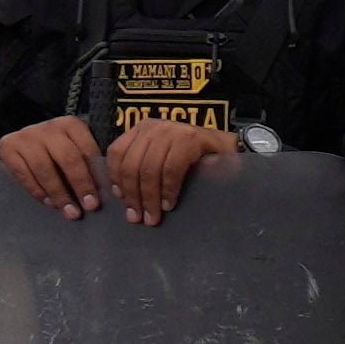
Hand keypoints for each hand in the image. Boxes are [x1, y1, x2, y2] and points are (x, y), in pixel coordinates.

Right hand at [0, 114, 104, 218]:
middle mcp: (48, 127)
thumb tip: (102, 193)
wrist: (23, 142)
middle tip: (90, 206)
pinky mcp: (7, 147)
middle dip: (81, 185)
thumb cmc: (57, 151)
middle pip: (68, 158)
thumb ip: (87, 165)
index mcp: (71, 125)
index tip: (102, 196)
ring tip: (69, 211)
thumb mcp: (75, 150)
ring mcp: (26, 135)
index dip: (96, 175)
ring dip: (59, 193)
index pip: (88, 151)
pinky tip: (49, 203)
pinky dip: (37, 191)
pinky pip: (23, 173)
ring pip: (44, 168)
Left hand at [102, 111, 233, 225]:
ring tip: (153, 216)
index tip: (121, 199)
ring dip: (149, 197)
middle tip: (137, 217)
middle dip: (133, 195)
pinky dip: (168, 190)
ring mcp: (172, 132)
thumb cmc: (193, 155)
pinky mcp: (191, 140)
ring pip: (149, 169)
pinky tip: (169, 204)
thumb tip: (123, 195)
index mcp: (142, 129)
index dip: (115, 177)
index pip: (117, 152)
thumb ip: (143, 165)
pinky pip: (171, 170)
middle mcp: (153, 127)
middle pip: (132, 164)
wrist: (228, 147)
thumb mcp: (162, 154)